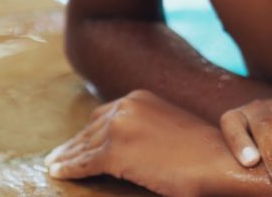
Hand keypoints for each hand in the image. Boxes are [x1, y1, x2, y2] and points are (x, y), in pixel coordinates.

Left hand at [46, 89, 224, 196]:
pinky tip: (59, 173)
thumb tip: (133, 144)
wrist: (216, 160)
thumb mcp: (170, 127)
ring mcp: (118, 127)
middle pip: (90, 129)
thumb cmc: (202, 151)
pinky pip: (85, 163)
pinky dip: (70, 169)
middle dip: (74, 144)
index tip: (76, 142)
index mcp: (139, 98)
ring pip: (84, 146)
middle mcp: (125, 106)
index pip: (105, 115)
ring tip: (54, 165)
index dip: (88, 132)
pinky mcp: (115, 152)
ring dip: (67, 157)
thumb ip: (147, 128)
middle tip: (58, 155)